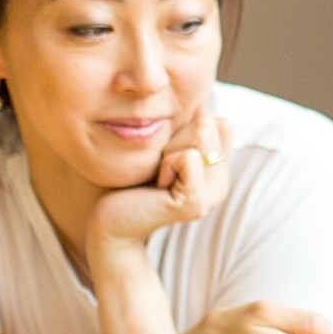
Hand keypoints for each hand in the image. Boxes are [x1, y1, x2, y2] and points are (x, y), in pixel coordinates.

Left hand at [87, 108, 233, 262]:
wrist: (112, 220)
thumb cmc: (133, 180)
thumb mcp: (166, 147)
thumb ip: (191, 129)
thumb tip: (207, 113)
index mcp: (219, 171)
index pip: (220, 123)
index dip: (186, 129)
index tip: (169, 157)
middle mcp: (221, 185)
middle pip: (209, 127)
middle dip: (176, 137)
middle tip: (160, 169)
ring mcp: (211, 197)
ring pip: (200, 138)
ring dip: (169, 150)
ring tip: (158, 177)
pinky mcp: (195, 204)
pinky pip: (188, 157)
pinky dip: (166, 164)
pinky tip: (158, 186)